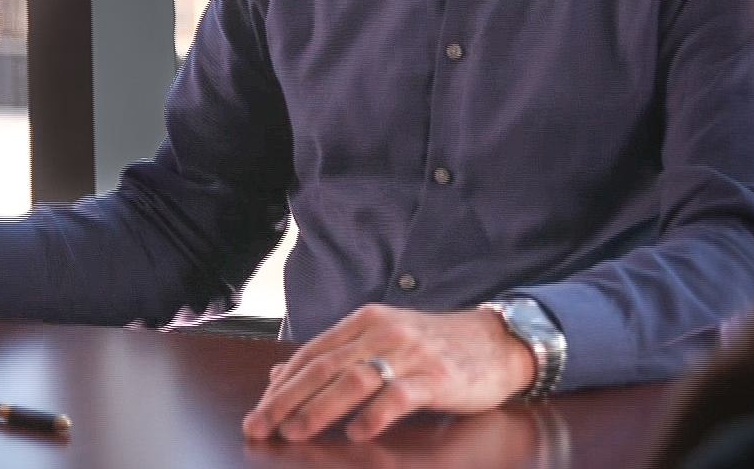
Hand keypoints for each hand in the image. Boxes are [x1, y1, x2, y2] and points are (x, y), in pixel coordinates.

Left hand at [242, 304, 537, 442]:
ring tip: (294, 432)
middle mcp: (384, 332)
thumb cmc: (434, 345)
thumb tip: (280, 374)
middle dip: (286, 400)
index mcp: (366, 321)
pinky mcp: (437, 376)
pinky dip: (374, 414)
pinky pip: (399, 395)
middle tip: (259, 427)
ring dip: (319, 408)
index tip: (257, 412)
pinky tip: (356, 432)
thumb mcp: (381, 341)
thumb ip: (334, 356)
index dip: (280, 385)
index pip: (312, 353)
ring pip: (354, 380)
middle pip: (324, 367)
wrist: (497, 341)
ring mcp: (411, 353)